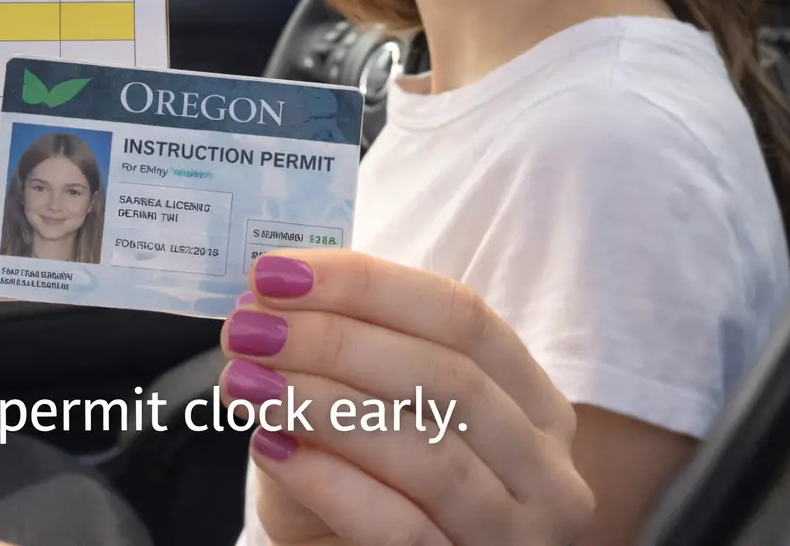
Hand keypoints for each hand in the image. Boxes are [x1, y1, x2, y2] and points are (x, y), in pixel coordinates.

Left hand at [221, 250, 593, 544]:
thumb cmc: (362, 496)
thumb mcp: (353, 420)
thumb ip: (327, 364)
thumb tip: (265, 306)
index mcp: (531, 403)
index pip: (460, 316)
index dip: (366, 284)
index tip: (276, 272)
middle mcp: (545, 470)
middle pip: (446, 377)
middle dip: (333, 340)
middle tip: (248, 327)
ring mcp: (518, 537)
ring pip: (428, 452)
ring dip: (321, 403)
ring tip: (244, 381)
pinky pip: (400, 526)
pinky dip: (328, 480)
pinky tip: (270, 447)